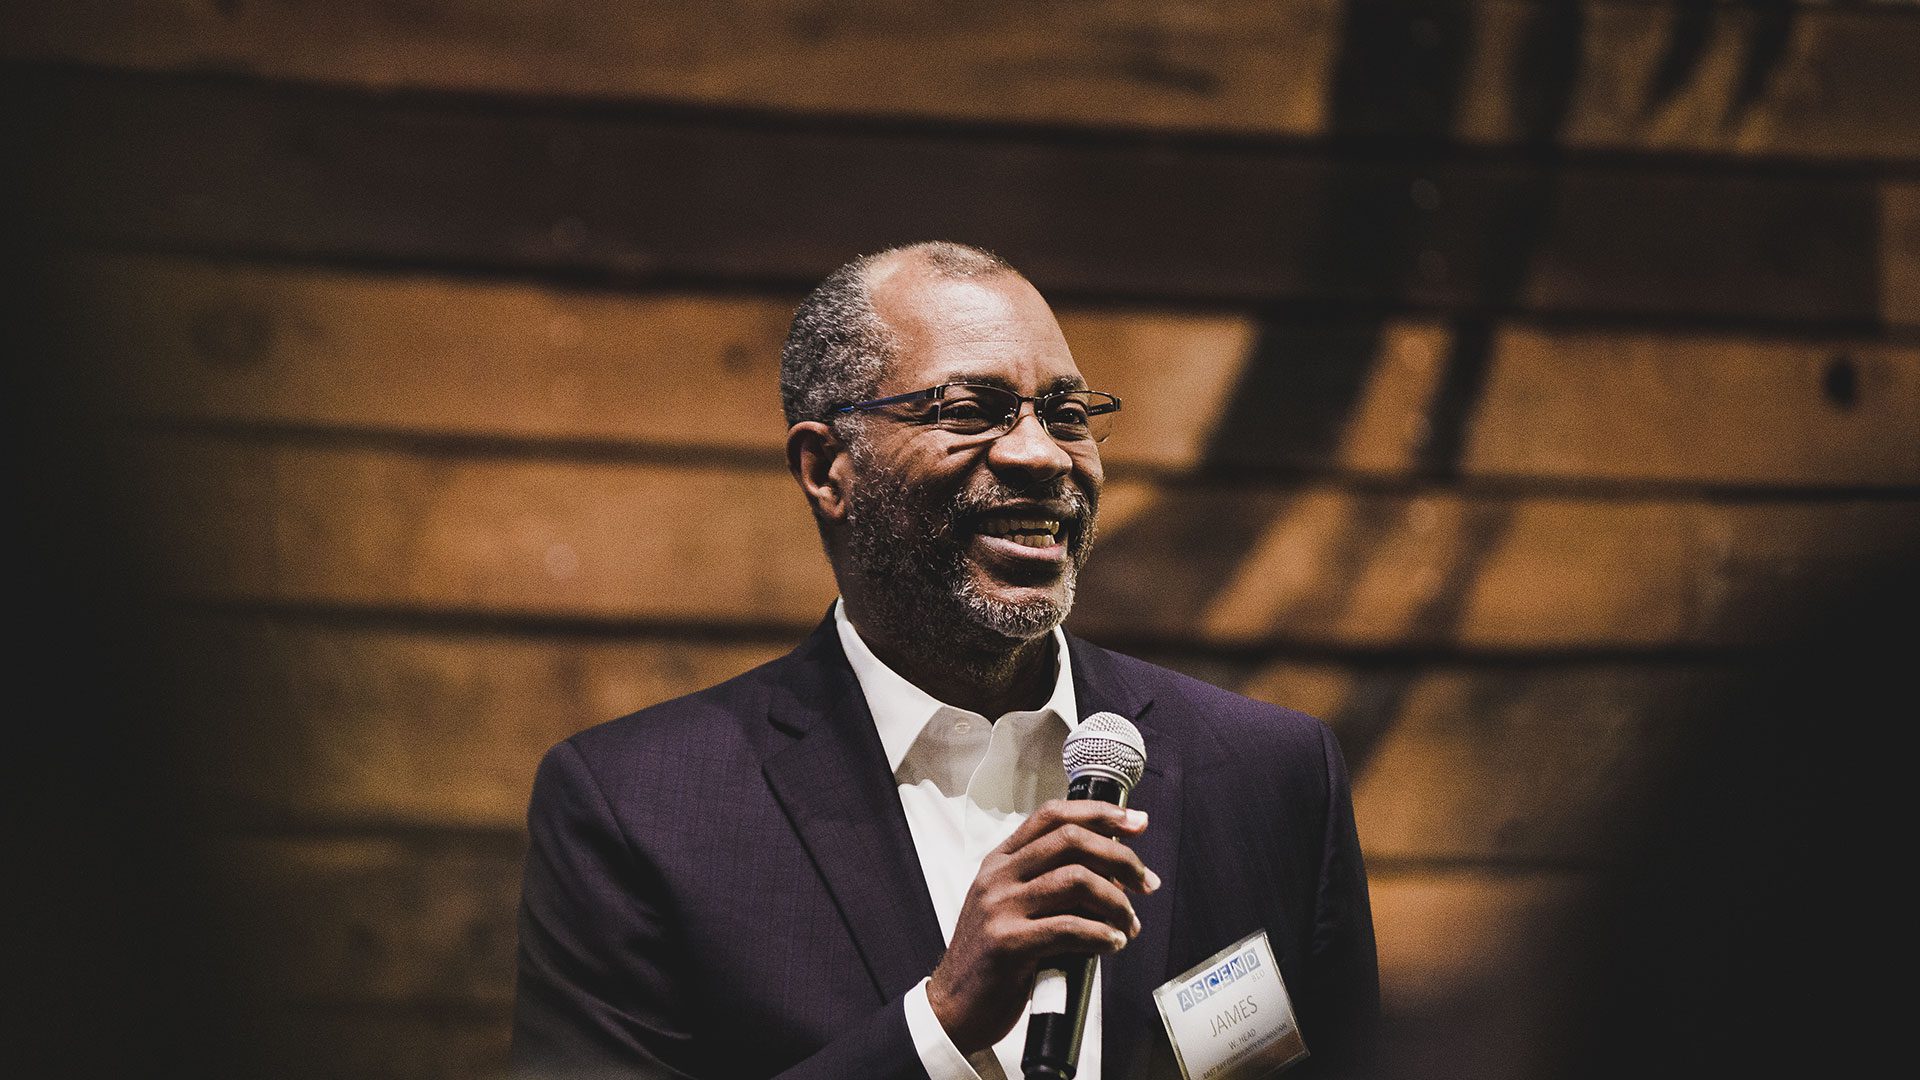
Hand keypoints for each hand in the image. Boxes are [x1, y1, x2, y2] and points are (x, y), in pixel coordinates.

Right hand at [926, 799, 1160, 1053]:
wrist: (953, 1006)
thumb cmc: (993, 957)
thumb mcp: (1012, 906)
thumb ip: (1049, 883)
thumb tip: (1113, 872)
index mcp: (1000, 861)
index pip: (1052, 816)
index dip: (1099, 814)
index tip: (1137, 822)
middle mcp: (998, 876)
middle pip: (1071, 840)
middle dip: (1120, 858)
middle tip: (1146, 882)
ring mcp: (999, 908)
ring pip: (1076, 880)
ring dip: (1116, 902)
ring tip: (1128, 923)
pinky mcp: (1007, 944)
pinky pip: (1069, 928)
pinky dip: (1101, 934)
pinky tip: (1113, 943)